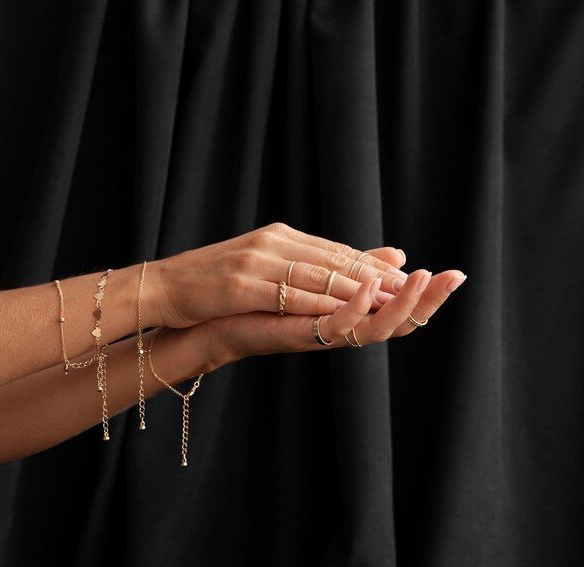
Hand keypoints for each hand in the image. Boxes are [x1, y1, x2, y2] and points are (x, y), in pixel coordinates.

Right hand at [146, 222, 410, 328]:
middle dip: (380, 275)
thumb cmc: (211, 285)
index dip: (375, 266)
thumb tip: (335, 268)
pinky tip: (346, 313)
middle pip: (336, 258)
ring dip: (360, 289)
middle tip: (421, 285)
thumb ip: (301, 265)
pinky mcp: (240, 285)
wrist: (161, 288)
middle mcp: (271, 243)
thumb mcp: (259, 268)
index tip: (411, 278)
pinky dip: (320, 304)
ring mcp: (255, 262)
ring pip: (319, 275)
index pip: (336, 250)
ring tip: (395, 300)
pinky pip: (287, 295)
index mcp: (278, 237)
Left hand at [191, 251, 466, 368]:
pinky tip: (370, 287)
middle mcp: (342, 329)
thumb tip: (397, 254)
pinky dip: (355, 306)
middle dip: (428, 301)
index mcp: (349, 314)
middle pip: (396, 321)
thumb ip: (356, 267)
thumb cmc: (263, 301)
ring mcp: (322, 335)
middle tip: (455, 278)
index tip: (455, 274)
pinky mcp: (298, 335)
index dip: (428, 295)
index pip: (399, 307)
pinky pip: (335, 325)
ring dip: (400, 303)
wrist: (216, 320)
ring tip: (423, 278)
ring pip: (374, 328)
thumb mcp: (319, 276)